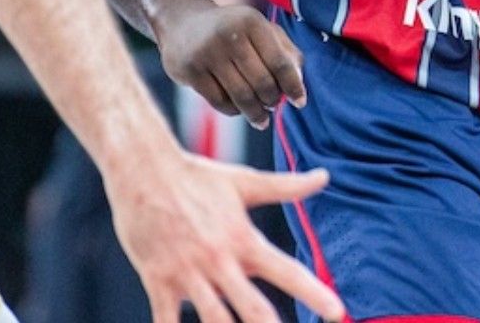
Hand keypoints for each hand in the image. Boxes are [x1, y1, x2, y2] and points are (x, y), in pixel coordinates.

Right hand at [107, 150, 343, 322]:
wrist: (142, 170)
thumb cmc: (196, 176)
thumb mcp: (244, 181)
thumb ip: (285, 186)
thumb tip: (324, 176)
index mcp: (243, 238)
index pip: (286, 270)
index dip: (313, 292)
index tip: (337, 311)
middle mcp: (219, 259)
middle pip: (252, 307)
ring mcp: (188, 272)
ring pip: (213, 319)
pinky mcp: (158, 280)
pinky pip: (165, 319)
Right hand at [158, 2, 304, 126]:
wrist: (182, 22)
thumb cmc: (233, 29)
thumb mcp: (260, 28)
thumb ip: (285, 51)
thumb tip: (298, 82)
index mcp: (252, 21)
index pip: (280, 62)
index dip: (293, 86)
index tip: (300, 102)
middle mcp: (229, 34)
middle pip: (262, 82)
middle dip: (272, 100)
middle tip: (274, 106)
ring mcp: (207, 53)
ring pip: (241, 96)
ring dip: (255, 113)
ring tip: (262, 120)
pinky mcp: (190, 70)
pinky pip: (219, 101)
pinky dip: (234, 111)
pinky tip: (239, 111)